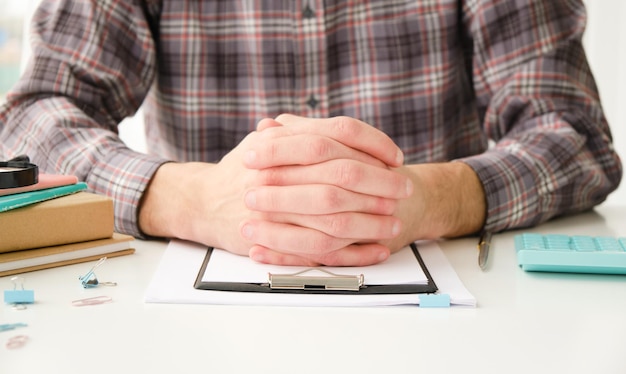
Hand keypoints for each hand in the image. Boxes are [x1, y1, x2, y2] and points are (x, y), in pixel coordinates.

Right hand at [138, 114, 411, 264]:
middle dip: (380, 183)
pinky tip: (375, 250)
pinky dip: (354, 252)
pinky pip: (321, 250)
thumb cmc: (240, 170)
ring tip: (395, 224)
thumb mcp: (266, 141)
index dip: (373, 143)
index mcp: (281, 142)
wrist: (201, 202)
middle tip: (404, 189)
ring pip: (335, 217)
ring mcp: (275, 209)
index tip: (395, 156)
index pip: (338, 133)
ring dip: (371, 221)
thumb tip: (344, 130)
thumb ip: (298, 132)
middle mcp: (277, 173)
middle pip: (342, 175)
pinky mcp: (273, 240)